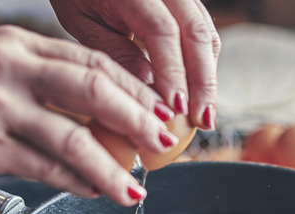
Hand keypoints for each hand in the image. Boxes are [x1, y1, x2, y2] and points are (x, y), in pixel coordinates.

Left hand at [50, 0, 220, 129]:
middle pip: (197, 33)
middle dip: (203, 82)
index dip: (173, 72)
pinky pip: (203, 33)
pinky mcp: (188, 3)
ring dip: (207, 78)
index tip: (175, 109)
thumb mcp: (87, 24)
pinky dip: (203, 66)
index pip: (163, 31)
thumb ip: (119, 55)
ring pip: (207, 35)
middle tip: (201, 121)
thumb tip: (151, 96)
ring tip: (203, 115)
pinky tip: (197, 95)